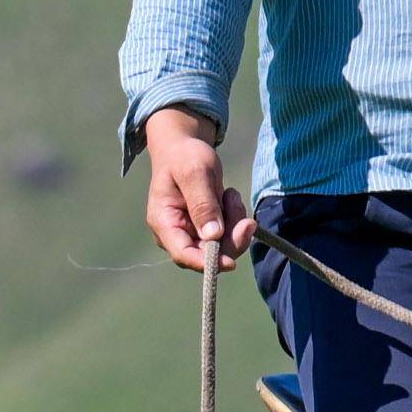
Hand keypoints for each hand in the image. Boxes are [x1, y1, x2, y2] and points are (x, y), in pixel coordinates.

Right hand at [140, 109, 248, 269]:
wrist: (185, 147)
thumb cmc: (185, 156)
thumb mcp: (195, 172)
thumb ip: (203, 203)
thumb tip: (212, 235)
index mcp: (163, 222)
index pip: (183, 254)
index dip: (207, 263)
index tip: (231, 263)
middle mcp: (175, 233)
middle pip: (207, 255)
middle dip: (231, 238)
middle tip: (247, 219)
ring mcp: (192, 232)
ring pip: (221, 245)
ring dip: (234, 223)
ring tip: (230, 194)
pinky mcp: (207, 228)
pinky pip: (227, 234)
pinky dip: (234, 218)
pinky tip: (228, 196)